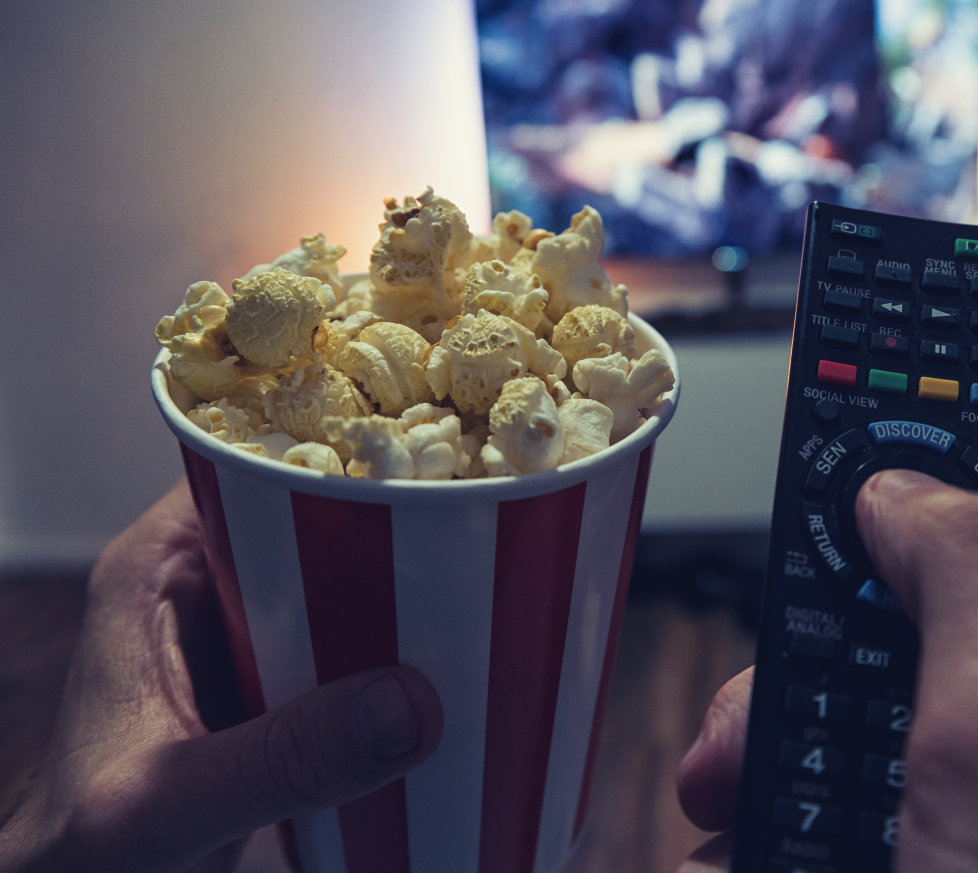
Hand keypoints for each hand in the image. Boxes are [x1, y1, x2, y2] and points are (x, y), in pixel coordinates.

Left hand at [0, 481, 442, 872]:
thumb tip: (412, 704)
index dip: (334, 456)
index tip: (423, 462)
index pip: (249, 468)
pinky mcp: (272, 683)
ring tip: (474, 596)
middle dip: (388, 529)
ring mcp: (241, 633)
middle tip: (470, 541)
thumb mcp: (170, 805)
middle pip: (310, 521)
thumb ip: (282, 760)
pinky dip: (391, 654)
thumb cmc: (79, 852)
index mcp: (153, 569)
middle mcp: (199, 584)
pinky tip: (442, 668)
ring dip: (398, 596)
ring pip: (337, 581)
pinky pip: (345, 642)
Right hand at [676, 471, 977, 871]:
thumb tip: (905, 483)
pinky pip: (852, 816)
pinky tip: (748, 848)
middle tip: (754, 727)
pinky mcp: (955, 866)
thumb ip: (967, 563)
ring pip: (867, 733)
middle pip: (918, 632)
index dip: (926, 492)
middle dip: (817, 669)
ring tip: (732, 809)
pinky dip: (787, 829)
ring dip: (783, 762)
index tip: (832, 473)